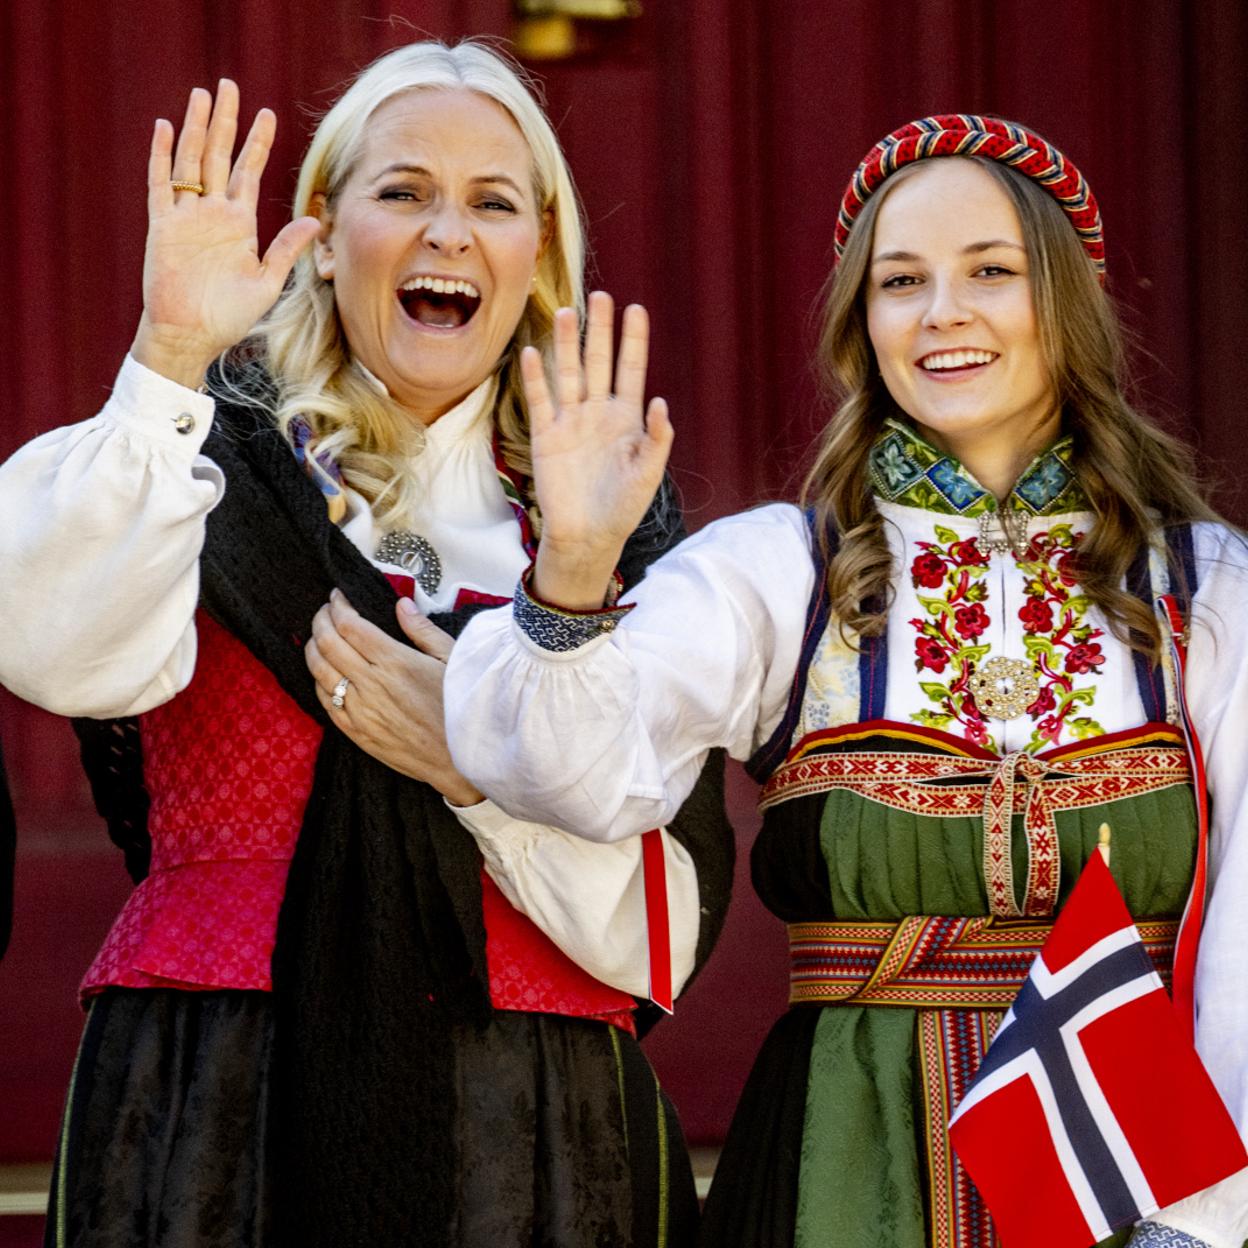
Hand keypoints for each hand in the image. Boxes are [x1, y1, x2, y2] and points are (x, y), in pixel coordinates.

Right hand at [131, 79, 319, 388]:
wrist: (193, 336)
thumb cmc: (230, 316)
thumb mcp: (267, 281)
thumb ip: (287, 248)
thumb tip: (315, 221)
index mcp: (240, 224)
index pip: (249, 172)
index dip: (258, 143)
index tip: (267, 115)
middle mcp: (213, 214)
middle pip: (220, 156)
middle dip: (226, 121)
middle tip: (230, 86)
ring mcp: (186, 217)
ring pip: (191, 160)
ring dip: (196, 128)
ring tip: (202, 95)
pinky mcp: (164, 227)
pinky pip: (161, 185)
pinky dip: (162, 157)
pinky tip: (165, 128)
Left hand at [304, 590, 483, 806]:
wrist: (460, 759)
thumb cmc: (460, 710)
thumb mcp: (452, 660)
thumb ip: (422, 629)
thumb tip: (402, 605)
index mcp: (395, 662)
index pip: (350, 625)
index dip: (338, 606)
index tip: (338, 597)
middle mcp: (372, 684)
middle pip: (328, 642)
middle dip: (321, 620)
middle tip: (325, 611)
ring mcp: (360, 710)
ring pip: (319, 670)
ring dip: (313, 647)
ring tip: (319, 636)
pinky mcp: (356, 732)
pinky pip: (324, 701)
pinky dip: (318, 680)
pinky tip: (324, 671)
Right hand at [521, 291, 672, 608]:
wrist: (587, 536)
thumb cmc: (622, 507)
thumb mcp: (648, 475)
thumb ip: (656, 439)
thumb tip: (660, 402)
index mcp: (627, 419)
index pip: (631, 370)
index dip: (634, 341)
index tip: (636, 309)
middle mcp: (598, 413)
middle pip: (598, 362)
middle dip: (600, 331)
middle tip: (601, 295)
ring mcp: (571, 422)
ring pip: (568, 374)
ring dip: (567, 344)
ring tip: (567, 312)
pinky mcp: (546, 437)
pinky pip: (541, 401)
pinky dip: (536, 378)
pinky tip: (532, 352)